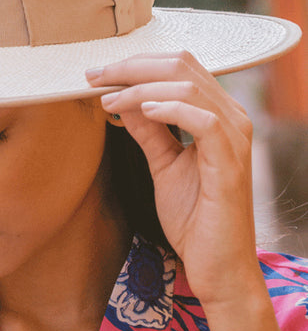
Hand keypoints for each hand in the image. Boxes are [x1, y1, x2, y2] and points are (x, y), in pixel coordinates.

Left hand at [86, 52, 258, 309]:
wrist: (217, 267)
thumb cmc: (194, 217)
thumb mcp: (163, 162)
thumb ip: (147, 128)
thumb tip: (121, 97)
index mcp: (218, 112)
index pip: (178, 65)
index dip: (135, 63)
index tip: (98, 74)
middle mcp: (232, 116)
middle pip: (181, 65)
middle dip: (132, 68)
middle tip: (95, 78)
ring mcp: (235, 137)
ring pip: (188, 87)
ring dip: (140, 88)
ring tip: (109, 99)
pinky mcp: (230, 162)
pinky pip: (203, 120)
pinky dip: (169, 109)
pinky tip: (141, 111)